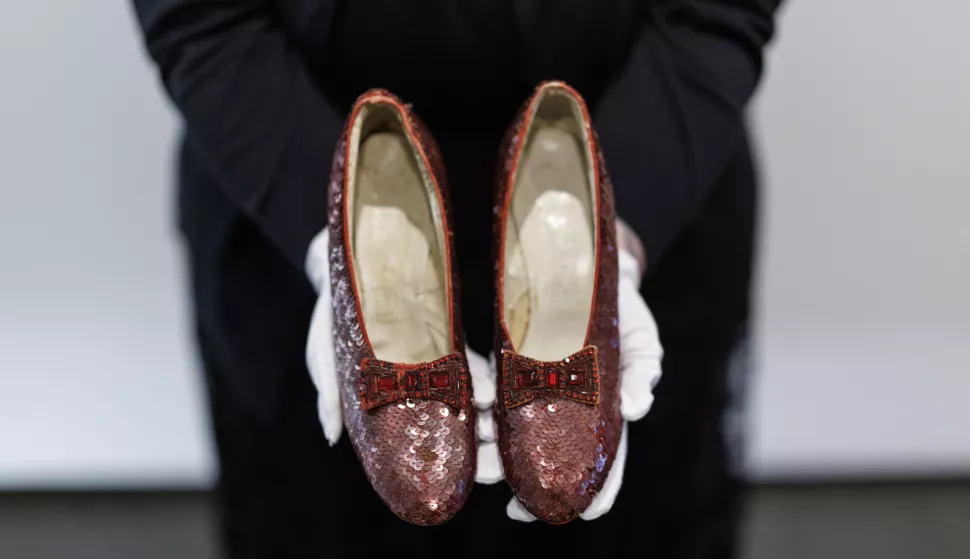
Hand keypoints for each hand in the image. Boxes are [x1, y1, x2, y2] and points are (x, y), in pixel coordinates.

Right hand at [304, 230, 494, 445]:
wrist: (355, 261)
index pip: (427, 437)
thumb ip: (329, 394)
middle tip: (491, 466)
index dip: (449, 460)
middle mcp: (424, 384)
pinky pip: (472, 361)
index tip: (467, 476)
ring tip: (493, 435)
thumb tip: (331, 436)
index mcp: (396, 399)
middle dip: (478, 445)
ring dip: (486, 417)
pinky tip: (488, 393)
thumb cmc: (335, 316)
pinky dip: (480, 378)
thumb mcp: (324, 353)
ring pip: (470, 396)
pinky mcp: (451, 333)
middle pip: (458, 423)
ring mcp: (440, 360)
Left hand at [474, 232, 663, 520]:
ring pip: (505, 429)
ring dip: (490, 448)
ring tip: (479, 462)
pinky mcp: (506, 361)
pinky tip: (475, 402)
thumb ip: (643, 374)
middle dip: (519, 477)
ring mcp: (529, 387)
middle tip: (504, 493)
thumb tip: (637, 408)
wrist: (587, 270)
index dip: (592, 493)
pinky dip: (480, 396)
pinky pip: (487, 385)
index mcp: (595, 416)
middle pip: (539, 454)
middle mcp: (557, 409)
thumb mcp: (641, 344)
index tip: (581, 514)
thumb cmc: (622, 317)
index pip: (595, 464)